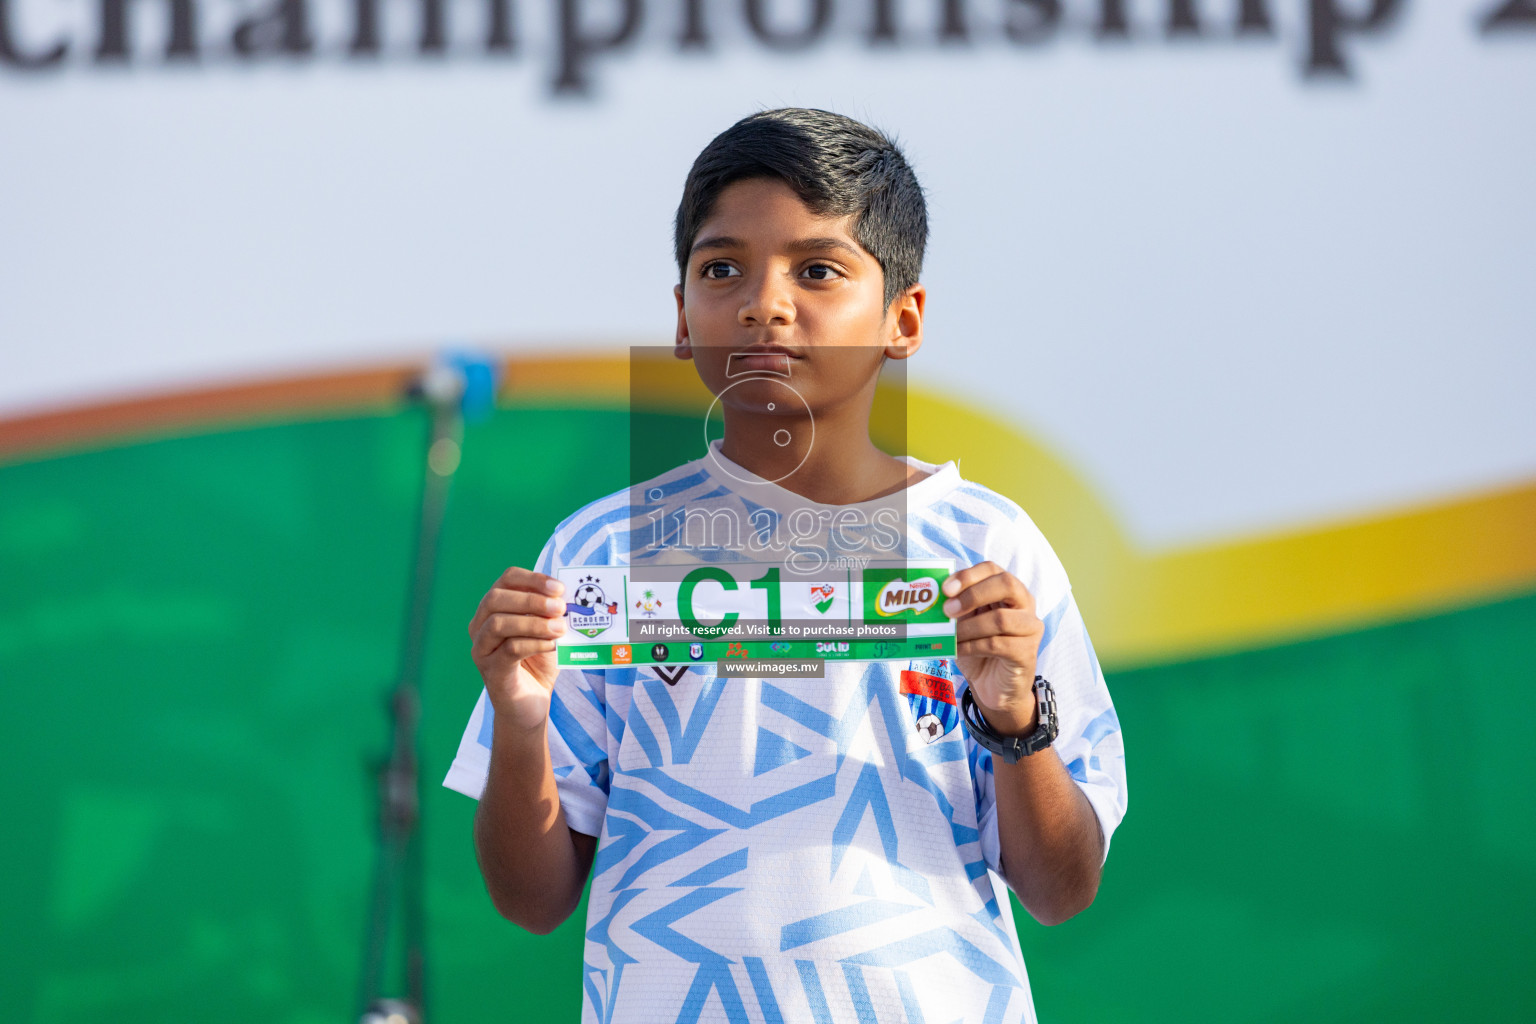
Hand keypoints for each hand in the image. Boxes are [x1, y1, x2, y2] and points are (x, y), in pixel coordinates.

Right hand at [467, 567, 567, 730]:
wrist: (531, 704)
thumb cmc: (539, 662)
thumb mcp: (548, 630)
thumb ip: (552, 612)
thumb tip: (565, 595)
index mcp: (494, 609)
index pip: (506, 580)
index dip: (532, 579)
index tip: (558, 588)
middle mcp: (480, 626)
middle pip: (496, 598)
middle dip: (531, 599)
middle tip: (560, 607)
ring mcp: (482, 649)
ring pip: (498, 623)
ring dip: (534, 622)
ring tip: (560, 628)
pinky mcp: (491, 672)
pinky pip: (509, 650)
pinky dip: (534, 643)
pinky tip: (552, 645)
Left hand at [943, 562, 1043, 736]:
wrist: (993, 686)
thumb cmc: (978, 649)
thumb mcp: (965, 623)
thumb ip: (956, 607)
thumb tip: (933, 595)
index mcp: (1008, 591)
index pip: (993, 569)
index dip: (968, 575)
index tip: (945, 588)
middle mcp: (1025, 605)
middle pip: (1006, 584)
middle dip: (972, 594)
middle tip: (947, 610)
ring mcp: (1030, 628)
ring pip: (1001, 619)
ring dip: (969, 627)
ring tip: (950, 636)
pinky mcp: (1027, 653)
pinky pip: (997, 644)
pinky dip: (972, 647)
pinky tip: (957, 650)